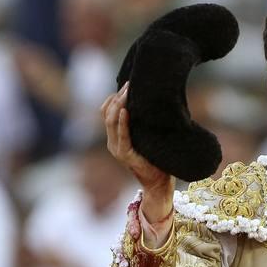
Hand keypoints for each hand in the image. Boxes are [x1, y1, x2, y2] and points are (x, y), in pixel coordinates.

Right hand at [101, 84, 174, 220]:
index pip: (106, 111)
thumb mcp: (148, 138)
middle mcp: (113, 142)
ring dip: (118, 103)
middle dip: (117, 96)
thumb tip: (153, 103)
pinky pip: (121, 135)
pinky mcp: (125, 155)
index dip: (113, 96)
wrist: (159, 184)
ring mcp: (117, 149)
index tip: (126, 84)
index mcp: (116, 137)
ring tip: (128, 91)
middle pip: (107, 112)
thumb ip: (144, 125)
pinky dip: (122, 122)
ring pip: (110, 121)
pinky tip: (125, 110)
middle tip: (129, 83)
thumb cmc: (157, 160)